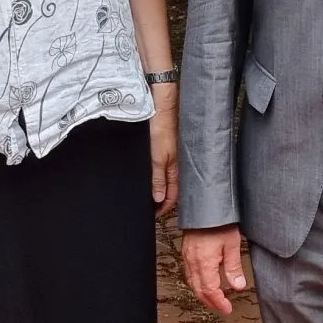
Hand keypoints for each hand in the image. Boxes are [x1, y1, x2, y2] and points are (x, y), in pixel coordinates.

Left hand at [149, 96, 177, 218]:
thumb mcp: (157, 158)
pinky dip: (156, 175)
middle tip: (150, 209)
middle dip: (162, 200)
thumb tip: (159, 199)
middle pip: (170, 188)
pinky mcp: (163, 146)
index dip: (164, 207)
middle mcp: (173, 163)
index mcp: (174, 169)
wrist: (160, 106)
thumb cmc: (161, 129)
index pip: (172, 195)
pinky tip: (149, 175)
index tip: (154, 216)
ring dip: (158, 188)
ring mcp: (169, 155)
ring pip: (165, 177)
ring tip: (148, 196)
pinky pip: (161, 167)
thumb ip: (158, 179)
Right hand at [181, 224, 247, 314]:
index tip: (227, 308)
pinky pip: (189, 273)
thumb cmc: (218, 221)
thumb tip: (238, 285)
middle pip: (199, 290)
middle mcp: (193, 261)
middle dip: (210, 302)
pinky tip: (204, 282)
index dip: (219, 302)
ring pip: (192, 283)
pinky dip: (197, 283)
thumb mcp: (232, 244)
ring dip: (203, 293)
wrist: (205, 205)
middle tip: (222, 307)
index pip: (210, 290)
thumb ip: (234, 267)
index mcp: (204, 262)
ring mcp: (187, 256)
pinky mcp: (186, 251)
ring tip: (214, 298)